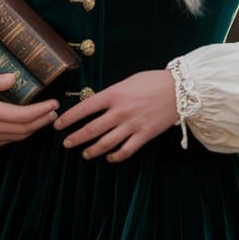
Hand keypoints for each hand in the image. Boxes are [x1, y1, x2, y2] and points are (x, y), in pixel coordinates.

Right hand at [0, 72, 60, 145]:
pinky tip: (27, 126)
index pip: (23, 115)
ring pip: (19, 137)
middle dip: (43, 120)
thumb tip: (14, 77)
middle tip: (55, 112)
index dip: (42, 111)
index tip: (54, 103)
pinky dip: (22, 134)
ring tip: (46, 118)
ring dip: (35, 128)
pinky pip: (9, 140)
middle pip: (25, 128)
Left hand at [52, 69, 177, 161]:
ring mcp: (132, 125)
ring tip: (84, 154)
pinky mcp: (144, 135)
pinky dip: (115, 156)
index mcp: (114, 94)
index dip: (68, 118)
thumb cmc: (152, 81)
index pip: (84, 108)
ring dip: (92, 150)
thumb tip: (95, 105)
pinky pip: (126, 150)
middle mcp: (120, 111)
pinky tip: (109, 157)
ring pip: (106, 143)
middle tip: (66, 143)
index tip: (58, 125)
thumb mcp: (127, 82)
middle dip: (76, 138)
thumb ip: (111, 95)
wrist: (180, 89)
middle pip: (91, 129)